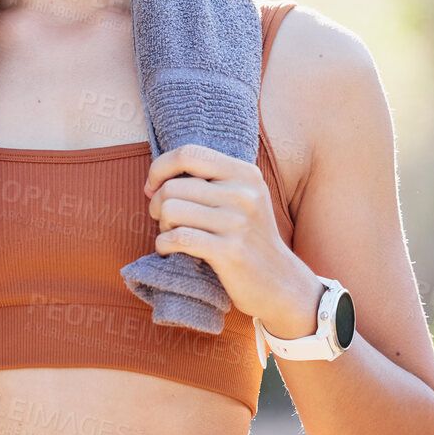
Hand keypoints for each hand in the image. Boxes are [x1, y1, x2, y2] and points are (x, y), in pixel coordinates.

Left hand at [142, 143, 321, 337]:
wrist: (280, 281)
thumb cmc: (248, 238)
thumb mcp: (242, 198)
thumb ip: (207, 181)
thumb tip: (152, 182)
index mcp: (245, 173)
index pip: (189, 153)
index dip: (160, 168)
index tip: (153, 187)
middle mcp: (244, 193)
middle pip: (173, 186)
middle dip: (157, 205)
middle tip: (166, 222)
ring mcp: (237, 222)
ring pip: (170, 211)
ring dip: (161, 227)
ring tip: (172, 236)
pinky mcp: (229, 251)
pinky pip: (177, 238)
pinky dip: (163, 245)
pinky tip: (169, 251)